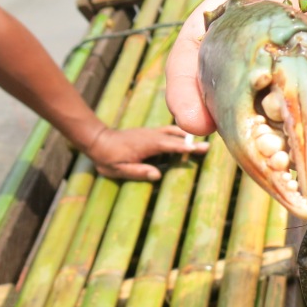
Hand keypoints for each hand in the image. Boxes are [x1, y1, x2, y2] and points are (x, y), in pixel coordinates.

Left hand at [85, 125, 208, 180]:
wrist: (97, 140)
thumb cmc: (107, 158)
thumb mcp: (119, 170)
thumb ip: (138, 172)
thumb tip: (158, 175)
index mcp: (147, 145)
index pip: (170, 146)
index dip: (184, 148)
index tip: (198, 149)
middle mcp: (151, 136)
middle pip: (176, 138)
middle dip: (192, 142)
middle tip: (208, 147)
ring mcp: (150, 132)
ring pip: (173, 131)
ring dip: (187, 135)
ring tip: (201, 140)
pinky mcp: (149, 132)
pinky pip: (167, 131)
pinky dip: (178, 133)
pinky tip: (184, 135)